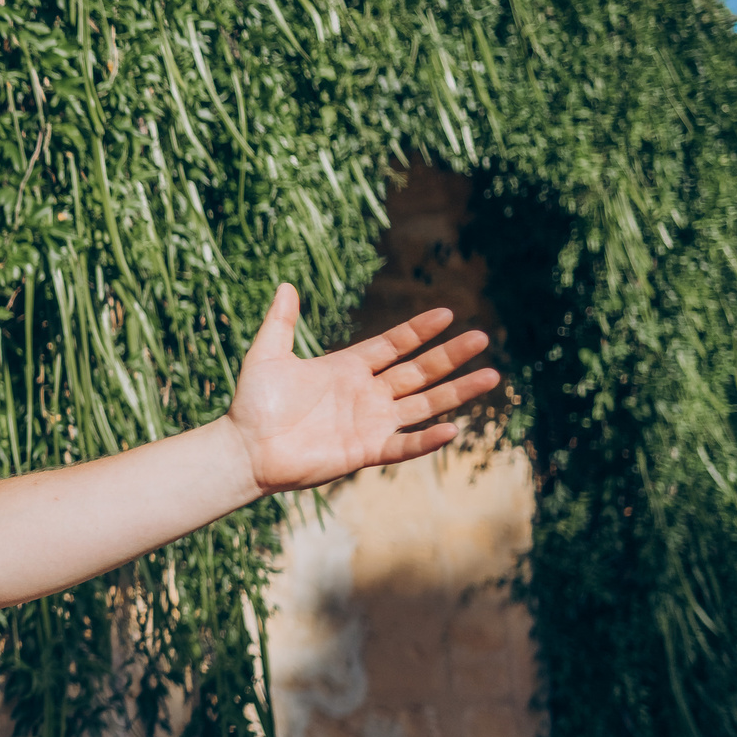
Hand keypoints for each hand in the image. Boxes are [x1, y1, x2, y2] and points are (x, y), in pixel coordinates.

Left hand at [223, 283, 500, 494]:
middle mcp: (365, 394)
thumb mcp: (267, 355)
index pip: (393, 345)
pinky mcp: (365, 451)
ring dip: (456, 392)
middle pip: (418, 371)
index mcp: (347, 368)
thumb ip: (280, 322)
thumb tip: (286, 284)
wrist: (245, 448)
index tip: (447, 313)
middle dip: (450, 355)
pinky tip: (452, 429)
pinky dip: (426, 440)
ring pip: (423, 405)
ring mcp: (369, 423)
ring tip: (491, 376)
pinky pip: (403, 445)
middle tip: (482, 337)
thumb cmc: (253, 404)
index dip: (418, 330)